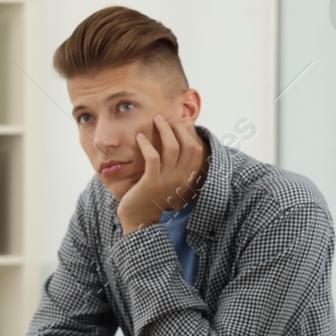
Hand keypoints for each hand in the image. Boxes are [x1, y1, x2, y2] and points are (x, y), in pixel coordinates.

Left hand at [116, 115, 205, 233]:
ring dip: (164, 130)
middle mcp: (180, 178)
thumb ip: (174, 165)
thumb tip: (175, 142)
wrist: (139, 218)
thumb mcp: (168, 180)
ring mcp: (167, 180)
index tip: (177, 122)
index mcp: (186, 177)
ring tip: (155, 120)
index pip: (196, 150)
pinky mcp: (151, 182)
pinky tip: (140, 137)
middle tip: (164, 118)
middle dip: (177, 127)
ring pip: (172, 148)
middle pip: (187, 145)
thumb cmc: (151, 195)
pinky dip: (147, 144)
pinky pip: (152, 157)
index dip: (188, 133)